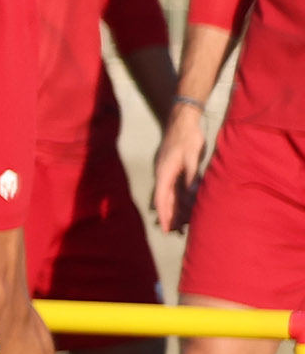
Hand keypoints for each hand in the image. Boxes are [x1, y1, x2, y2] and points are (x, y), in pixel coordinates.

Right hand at [152, 103, 208, 231]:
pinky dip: (176, 199)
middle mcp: (162, 173)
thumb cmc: (188, 137)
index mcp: (164, 172)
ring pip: (168, 194)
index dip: (164, 215)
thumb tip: (191, 195)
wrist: (182, 119)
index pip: (161, 198)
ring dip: (173, 209)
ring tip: (180, 225)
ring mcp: (166, 170)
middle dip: (168, 216)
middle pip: (164, 199)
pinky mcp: (171, 167)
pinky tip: (181, 205)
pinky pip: (172, 188)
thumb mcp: (192, 157)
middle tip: (174, 234)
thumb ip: (191, 176)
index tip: (166, 229)